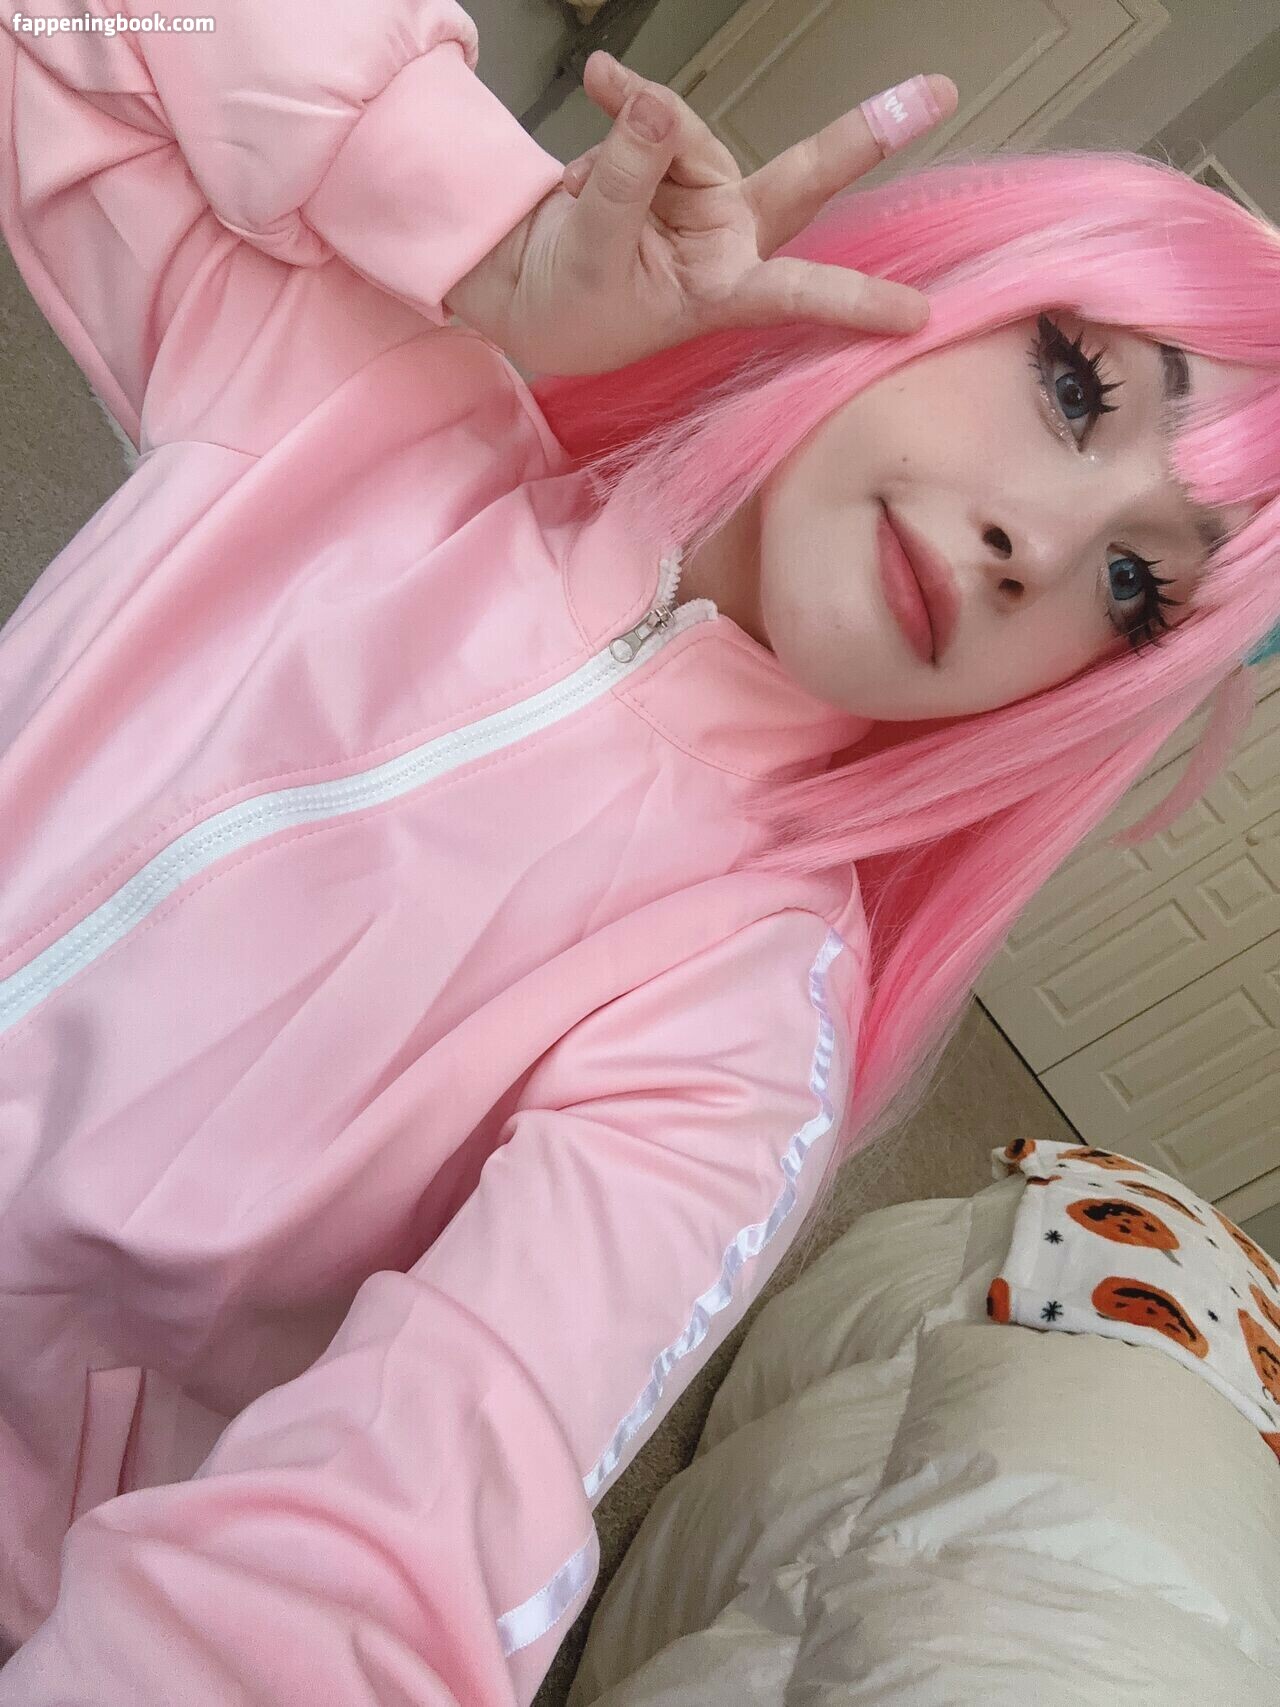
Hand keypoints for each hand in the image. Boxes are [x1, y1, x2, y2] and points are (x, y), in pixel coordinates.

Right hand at [445, 52, 957, 376]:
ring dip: (642, 123)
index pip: (799, 294)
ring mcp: (703, 197)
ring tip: (590, 137)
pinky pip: (656, 115)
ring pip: (693, 133)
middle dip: (864, 134)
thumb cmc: (565, 305)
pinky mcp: (670, 162)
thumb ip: (625, 180)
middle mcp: (727, 240)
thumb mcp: (591, 252)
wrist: (516, 286)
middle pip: (802, 179)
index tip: (918, 316)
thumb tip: (654, 107)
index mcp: (721, 291)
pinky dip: (624, 99)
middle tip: (937, 92)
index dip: (857, 301)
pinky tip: (599, 83)